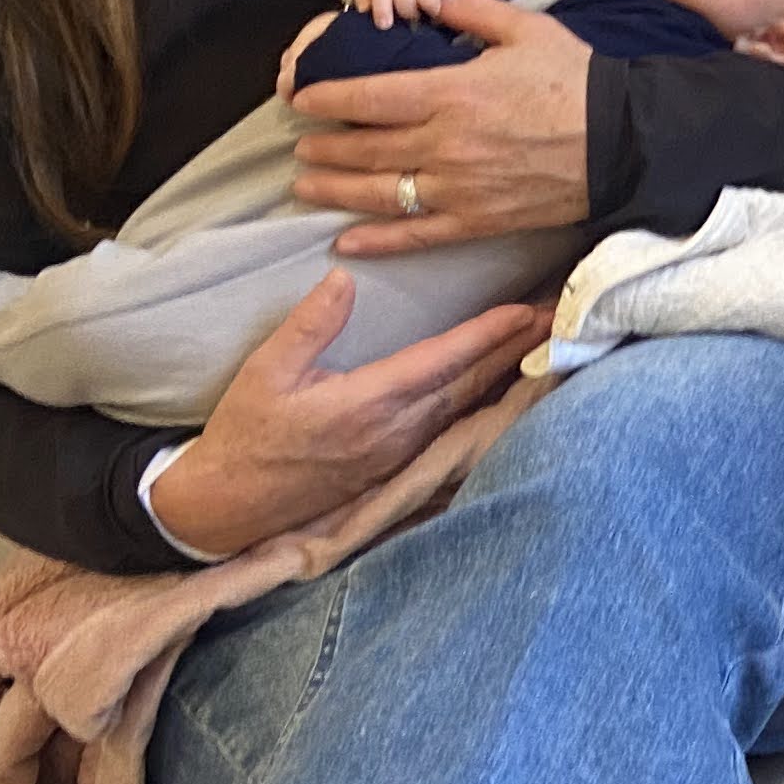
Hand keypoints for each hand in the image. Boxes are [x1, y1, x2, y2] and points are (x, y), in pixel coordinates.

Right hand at [146, 275, 550, 556]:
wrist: (229, 506)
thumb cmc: (246, 435)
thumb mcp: (265, 371)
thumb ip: (310, 324)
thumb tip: (344, 278)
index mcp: (367, 403)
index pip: (443, 362)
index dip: (487, 335)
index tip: (523, 312)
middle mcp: (394, 432)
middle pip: (469, 386)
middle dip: (514, 351)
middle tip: (553, 318)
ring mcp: (399, 454)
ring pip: (465, 408)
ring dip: (503, 376)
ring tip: (536, 346)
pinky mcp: (395, 467)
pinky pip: (450, 428)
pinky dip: (479, 402)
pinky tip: (496, 389)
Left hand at [289, 0, 592, 253]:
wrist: (626, 141)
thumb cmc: (578, 80)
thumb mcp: (525, 28)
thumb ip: (470, 13)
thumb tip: (433, 1)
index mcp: (451, 92)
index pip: (369, 97)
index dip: (327, 99)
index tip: (301, 99)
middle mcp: (445, 143)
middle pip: (365, 148)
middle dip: (324, 148)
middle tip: (301, 147)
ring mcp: (459, 188)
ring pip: (380, 193)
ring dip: (335, 190)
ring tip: (306, 186)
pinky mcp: (479, 221)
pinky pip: (417, 235)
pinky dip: (377, 241)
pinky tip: (346, 242)